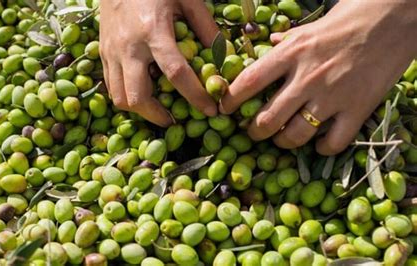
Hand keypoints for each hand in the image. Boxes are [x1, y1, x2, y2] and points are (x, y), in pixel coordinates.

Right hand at [99, 0, 217, 126]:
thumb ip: (206, 27)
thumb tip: (223, 55)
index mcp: (153, 31)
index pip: (176, 73)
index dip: (195, 96)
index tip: (211, 110)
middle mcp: (128, 47)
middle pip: (137, 97)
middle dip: (158, 116)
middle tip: (175, 119)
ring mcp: (111, 51)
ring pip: (118, 97)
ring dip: (140, 109)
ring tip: (158, 109)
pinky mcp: (102, 51)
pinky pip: (111, 85)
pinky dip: (126, 95)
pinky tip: (142, 91)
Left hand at [220, 0, 416, 154]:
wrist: (396, 18)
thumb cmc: (351, 17)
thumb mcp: (311, 26)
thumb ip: (288, 41)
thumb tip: (271, 43)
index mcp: (291, 53)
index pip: (248, 82)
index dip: (231, 101)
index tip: (224, 111)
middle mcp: (307, 77)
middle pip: (267, 118)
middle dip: (254, 132)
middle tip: (253, 132)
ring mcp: (332, 96)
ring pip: (295, 135)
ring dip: (283, 142)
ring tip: (282, 139)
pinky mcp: (358, 109)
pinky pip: (332, 142)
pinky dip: (322, 148)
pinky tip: (319, 142)